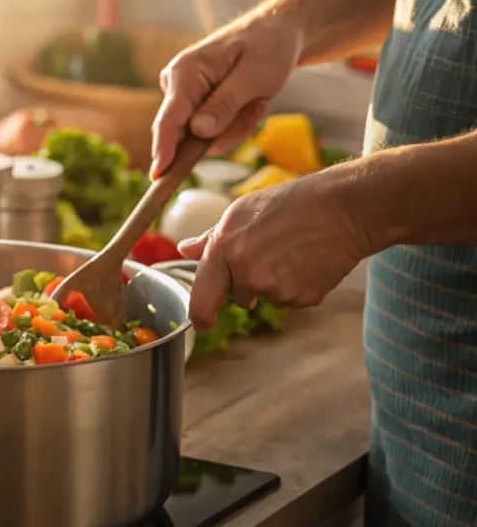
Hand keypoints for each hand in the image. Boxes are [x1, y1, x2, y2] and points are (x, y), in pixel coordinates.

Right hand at [151, 15, 304, 177]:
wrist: (277, 34)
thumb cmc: (267, 47)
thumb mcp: (254, 76)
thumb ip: (225, 104)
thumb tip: (198, 131)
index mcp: (185, 72)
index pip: (169, 118)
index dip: (163, 149)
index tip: (159, 175)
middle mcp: (176, 85)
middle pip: (187, 133)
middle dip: (226, 129)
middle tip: (257, 108)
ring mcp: (184, 97)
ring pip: (203, 137)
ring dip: (236, 126)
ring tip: (257, 101)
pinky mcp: (194, 106)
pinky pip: (212, 134)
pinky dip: (236, 125)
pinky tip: (250, 104)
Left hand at [177, 172, 368, 330]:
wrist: (343, 209)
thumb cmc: (289, 204)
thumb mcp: (241, 211)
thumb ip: (209, 238)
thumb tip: (184, 250)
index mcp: (224, 249)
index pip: (201, 301)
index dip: (200, 317)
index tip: (202, 322)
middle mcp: (246, 274)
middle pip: (238, 298)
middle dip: (246, 284)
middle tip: (269, 253)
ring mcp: (275, 289)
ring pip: (266, 297)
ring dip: (273, 283)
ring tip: (291, 251)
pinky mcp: (302, 299)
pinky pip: (291, 300)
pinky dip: (297, 286)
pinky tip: (307, 261)